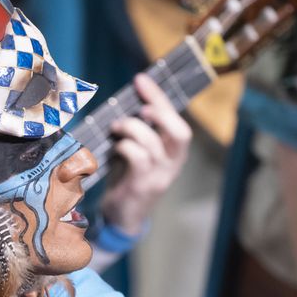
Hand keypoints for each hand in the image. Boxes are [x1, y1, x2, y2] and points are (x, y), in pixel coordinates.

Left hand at [99, 74, 192, 235]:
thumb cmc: (129, 178)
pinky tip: (116, 147)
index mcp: (175, 153)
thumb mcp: (140, 152)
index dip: (161, 98)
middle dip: (159, 111)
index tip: (142, 79)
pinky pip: (138, 158)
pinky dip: (125, 147)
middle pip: (179, 132)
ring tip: (117, 127)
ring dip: (132, 128)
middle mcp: (173, 164)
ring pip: (153, 142)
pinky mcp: (143, 186)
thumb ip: (141, 132)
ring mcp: (160, 176)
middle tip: (139, 105)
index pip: (178, 121)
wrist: (123, 217)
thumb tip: (129, 101)